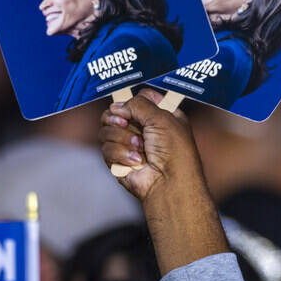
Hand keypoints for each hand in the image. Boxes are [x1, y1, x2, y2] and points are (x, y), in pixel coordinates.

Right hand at [99, 88, 228, 274]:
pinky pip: (106, 148)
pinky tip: (136, 162)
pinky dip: (121, 154)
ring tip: (139, 149)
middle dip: (119, 118)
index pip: (139, 98)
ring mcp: (128, 144)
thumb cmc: (174, 151)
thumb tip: (117, 105)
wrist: (168, 182)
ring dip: (122, 138)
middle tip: (126, 123)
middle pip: (115, 112)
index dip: (133, 101)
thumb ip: (138, 104)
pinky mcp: (117, 159)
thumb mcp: (162, 118)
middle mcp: (143, 129)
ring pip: (106, 129)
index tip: (135, 106)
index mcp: (159, 116)